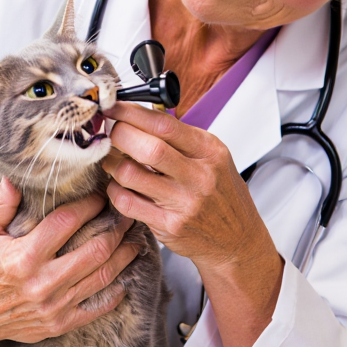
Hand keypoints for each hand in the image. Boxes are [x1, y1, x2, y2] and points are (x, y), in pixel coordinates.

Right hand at [0, 179, 140, 346]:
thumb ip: (2, 204)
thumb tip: (17, 175)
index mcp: (23, 257)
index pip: (66, 223)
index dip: (89, 205)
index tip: (101, 194)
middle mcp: (42, 282)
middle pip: (95, 250)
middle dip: (117, 229)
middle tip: (128, 214)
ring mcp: (53, 306)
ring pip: (103, 276)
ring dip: (124, 256)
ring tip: (135, 239)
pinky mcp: (60, 323)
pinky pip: (98, 307)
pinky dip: (116, 291)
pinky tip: (124, 275)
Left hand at [101, 102, 270, 267]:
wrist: (237, 239)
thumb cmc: (221, 195)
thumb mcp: (213, 158)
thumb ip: (181, 139)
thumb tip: (138, 116)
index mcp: (209, 152)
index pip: (164, 124)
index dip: (132, 113)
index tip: (114, 106)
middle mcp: (199, 176)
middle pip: (147, 148)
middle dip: (119, 135)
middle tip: (109, 133)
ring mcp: (184, 203)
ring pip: (130, 175)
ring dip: (112, 163)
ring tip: (112, 159)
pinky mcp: (170, 226)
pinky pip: (127, 202)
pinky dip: (115, 189)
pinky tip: (119, 185)